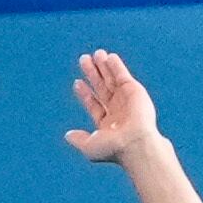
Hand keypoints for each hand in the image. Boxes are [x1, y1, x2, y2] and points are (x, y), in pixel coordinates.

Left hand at [63, 47, 159, 162]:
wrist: (134, 143)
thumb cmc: (113, 148)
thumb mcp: (89, 146)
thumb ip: (78, 139)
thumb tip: (67, 135)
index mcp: (107, 124)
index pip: (94, 104)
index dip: (85, 94)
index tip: (77, 82)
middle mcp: (117, 110)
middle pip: (101, 87)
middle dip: (93, 74)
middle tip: (83, 60)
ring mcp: (126, 100)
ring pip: (112, 79)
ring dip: (103, 66)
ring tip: (95, 53)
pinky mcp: (134, 90)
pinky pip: (123, 75)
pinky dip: (116, 66)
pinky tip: (109, 57)